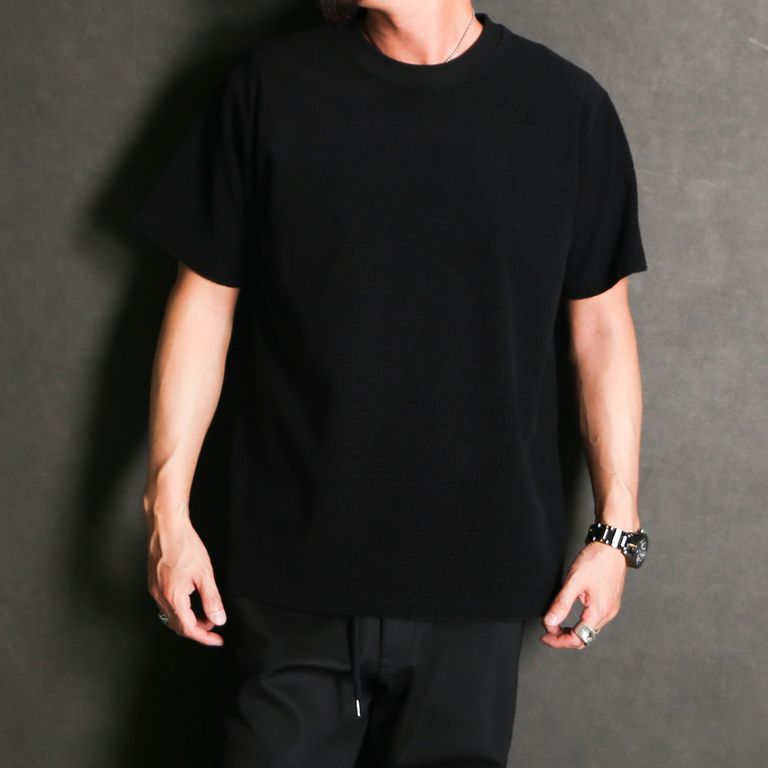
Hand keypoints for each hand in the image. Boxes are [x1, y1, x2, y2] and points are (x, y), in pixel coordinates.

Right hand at [146, 509, 226, 645]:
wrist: (167, 527)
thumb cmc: (184, 545)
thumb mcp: (204, 573)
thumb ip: (211, 599)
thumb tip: (218, 619)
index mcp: (173, 597)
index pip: (188, 628)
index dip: (204, 637)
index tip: (217, 640)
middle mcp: (160, 597)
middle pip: (178, 626)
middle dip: (197, 630)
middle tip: (214, 628)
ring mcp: (155, 590)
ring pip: (171, 616)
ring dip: (188, 620)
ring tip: (206, 614)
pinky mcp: (153, 583)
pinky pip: (166, 605)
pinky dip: (180, 610)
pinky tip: (191, 602)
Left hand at [540, 542, 626, 648]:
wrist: (612, 547)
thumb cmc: (596, 560)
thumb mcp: (574, 581)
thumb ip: (562, 604)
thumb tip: (550, 622)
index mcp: (599, 611)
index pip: (578, 638)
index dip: (559, 641)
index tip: (546, 636)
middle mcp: (607, 613)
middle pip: (585, 638)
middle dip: (564, 638)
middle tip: (548, 632)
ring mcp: (610, 609)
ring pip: (589, 630)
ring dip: (572, 631)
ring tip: (556, 625)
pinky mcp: (609, 603)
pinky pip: (593, 621)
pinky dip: (580, 623)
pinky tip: (570, 616)